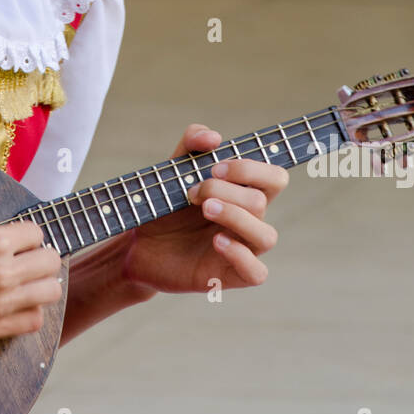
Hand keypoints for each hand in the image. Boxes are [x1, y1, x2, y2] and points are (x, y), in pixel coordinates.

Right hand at [0, 206, 63, 345]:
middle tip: (25, 261)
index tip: (18, 242)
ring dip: (41, 285)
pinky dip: (30, 312)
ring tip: (25, 284)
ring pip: (50, 292)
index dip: (26, 236)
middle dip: (39, 258)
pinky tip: (15, 306)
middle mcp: (3, 271)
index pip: (37, 233)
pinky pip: (34, 321)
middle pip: (51, 262)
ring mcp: (0, 303)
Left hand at [117, 123, 287, 296]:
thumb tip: (214, 137)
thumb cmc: (164, 206)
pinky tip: (216, 241)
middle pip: (263, 201)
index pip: (274, 178)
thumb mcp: (173, 168)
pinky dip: (240, 254)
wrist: (138, 244)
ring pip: (266, 235)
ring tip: (205, 209)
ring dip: (236, 217)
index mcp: (242, 193)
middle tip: (195, 192)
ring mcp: (242, 249)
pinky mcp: (230, 276)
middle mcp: (248, 220)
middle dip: (229, 191)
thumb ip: (191, 143)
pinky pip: (257, 272)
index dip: (251, 169)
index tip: (215, 168)